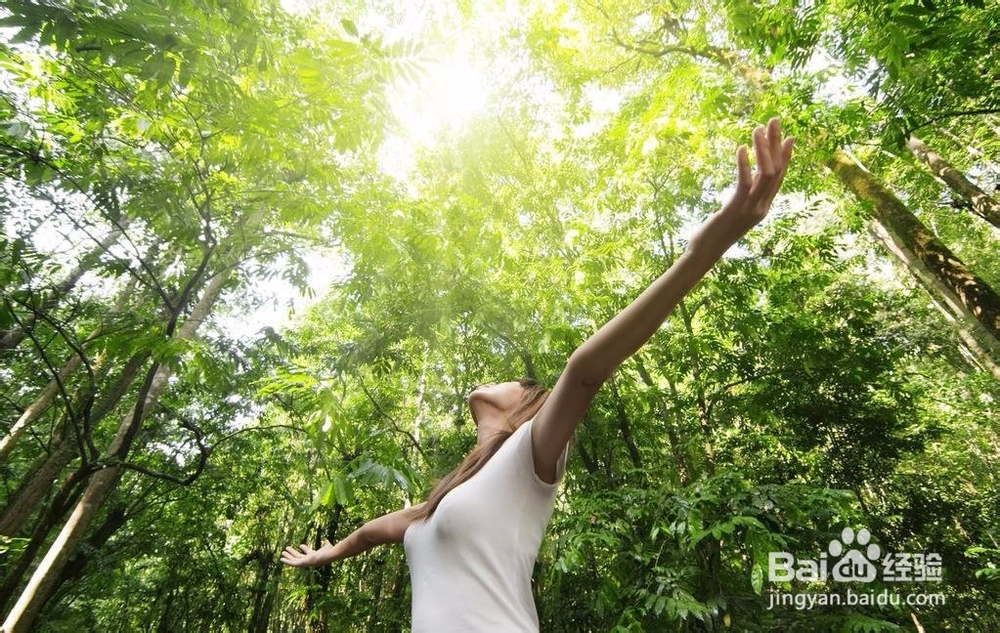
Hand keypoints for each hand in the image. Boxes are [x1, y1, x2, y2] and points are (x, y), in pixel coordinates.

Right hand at [280, 540, 330, 567]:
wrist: (328, 556)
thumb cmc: (329, 552)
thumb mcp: (327, 546)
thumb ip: (326, 543)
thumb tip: (326, 540)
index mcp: (314, 555)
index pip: (308, 552)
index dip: (304, 548)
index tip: (301, 545)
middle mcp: (308, 559)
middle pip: (299, 556)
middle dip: (293, 553)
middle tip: (287, 548)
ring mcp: (305, 562)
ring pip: (294, 559)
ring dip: (288, 556)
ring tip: (282, 552)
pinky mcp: (302, 564)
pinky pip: (292, 563)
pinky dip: (287, 561)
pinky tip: (281, 559)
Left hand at [690, 118, 793, 253]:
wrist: (704, 252)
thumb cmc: (716, 231)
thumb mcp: (735, 210)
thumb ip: (744, 196)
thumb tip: (747, 181)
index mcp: (764, 206)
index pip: (780, 177)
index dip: (786, 156)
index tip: (789, 136)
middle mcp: (762, 207)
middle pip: (776, 170)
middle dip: (776, 144)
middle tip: (774, 121)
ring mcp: (750, 209)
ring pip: (765, 174)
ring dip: (763, 149)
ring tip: (756, 129)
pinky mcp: (735, 209)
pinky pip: (744, 183)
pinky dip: (744, 164)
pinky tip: (740, 149)